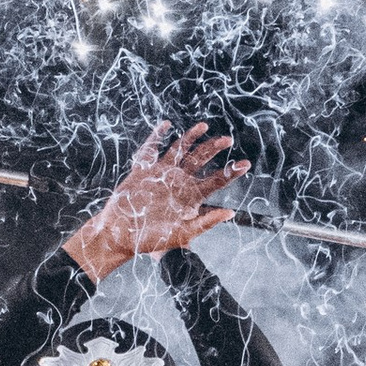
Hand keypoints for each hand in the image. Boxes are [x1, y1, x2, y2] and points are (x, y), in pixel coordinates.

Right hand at [64, 122, 244, 277]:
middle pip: (201, 160)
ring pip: (181, 150)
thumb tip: (231, 213)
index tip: (246, 164)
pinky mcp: (145, 170)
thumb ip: (205, 223)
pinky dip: (157, 136)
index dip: (230, 172)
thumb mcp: (182, 235)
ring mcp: (162, 174)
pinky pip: (152, 149)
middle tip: (227, 139)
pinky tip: (166, 126)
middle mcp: (179, 182)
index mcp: (190, 197)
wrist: (120, 236)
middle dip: (214, 149)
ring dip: (192, 138)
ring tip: (204, 126)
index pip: (215, 181)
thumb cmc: (151, 240)